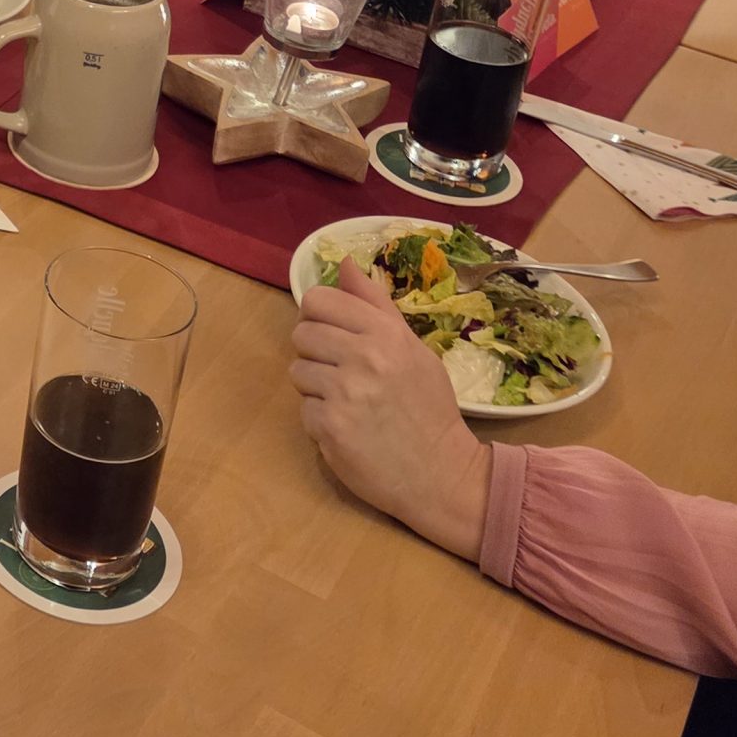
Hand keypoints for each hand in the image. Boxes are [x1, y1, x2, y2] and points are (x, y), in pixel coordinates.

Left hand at [289, 259, 488, 558]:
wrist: (441, 473)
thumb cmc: (428, 408)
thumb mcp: (413, 349)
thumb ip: (375, 306)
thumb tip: (344, 263)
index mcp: (386, 333)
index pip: (319, 300)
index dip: (318, 315)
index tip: (331, 332)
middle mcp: (364, 357)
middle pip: (301, 333)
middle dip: (315, 351)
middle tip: (341, 371)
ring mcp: (344, 393)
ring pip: (296, 370)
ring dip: (314, 387)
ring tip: (346, 401)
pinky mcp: (329, 427)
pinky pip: (303, 408)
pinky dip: (319, 419)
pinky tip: (347, 427)